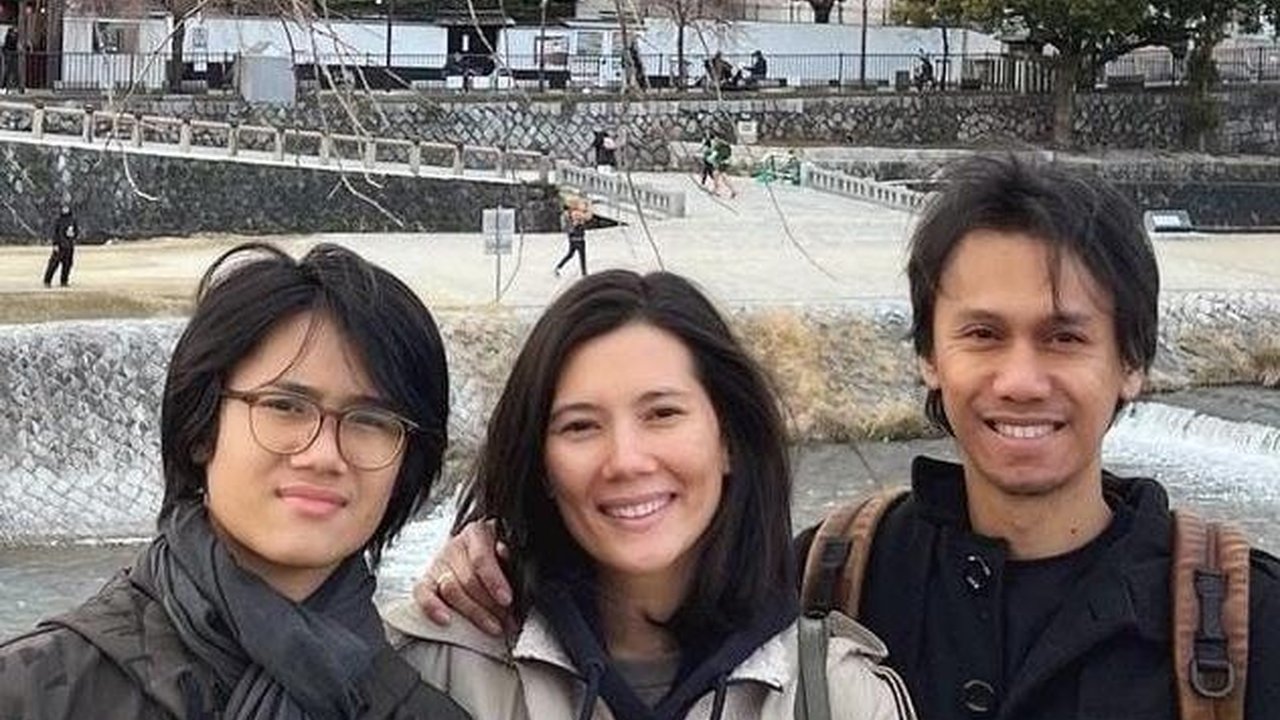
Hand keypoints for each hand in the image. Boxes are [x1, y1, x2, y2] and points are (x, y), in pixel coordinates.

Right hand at [412, 519, 513, 635]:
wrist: (470, 547)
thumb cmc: (493, 551)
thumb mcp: (505, 549)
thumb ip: (510, 564)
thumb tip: (518, 585)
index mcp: (477, 534)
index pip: (481, 558)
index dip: (494, 581)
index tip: (506, 599)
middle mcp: (455, 547)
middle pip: (468, 580)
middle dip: (491, 606)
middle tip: (507, 621)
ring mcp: (439, 564)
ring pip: (451, 590)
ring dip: (473, 613)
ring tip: (493, 626)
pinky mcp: (426, 580)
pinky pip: (423, 594)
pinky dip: (433, 608)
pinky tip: (446, 620)